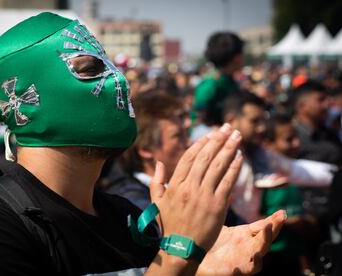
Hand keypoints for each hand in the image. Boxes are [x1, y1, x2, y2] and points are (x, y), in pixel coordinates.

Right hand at [150, 123, 242, 251]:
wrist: (180, 249)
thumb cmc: (168, 225)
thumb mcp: (156, 203)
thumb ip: (156, 181)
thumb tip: (159, 163)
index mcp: (175, 185)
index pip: (189, 157)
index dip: (201, 143)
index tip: (211, 133)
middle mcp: (189, 187)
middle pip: (205, 157)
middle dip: (218, 139)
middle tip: (228, 127)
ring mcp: (204, 196)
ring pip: (218, 166)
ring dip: (229, 149)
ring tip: (237, 136)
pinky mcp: (217, 206)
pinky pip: (227, 182)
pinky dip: (234, 168)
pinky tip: (239, 157)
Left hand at [196, 210, 285, 275]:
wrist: (201, 260)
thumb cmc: (212, 242)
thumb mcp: (220, 224)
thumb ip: (225, 209)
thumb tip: (227, 193)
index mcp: (246, 235)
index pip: (263, 226)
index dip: (274, 219)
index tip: (283, 212)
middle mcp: (249, 247)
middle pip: (266, 237)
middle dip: (274, 228)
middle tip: (280, 218)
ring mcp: (245, 259)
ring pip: (261, 252)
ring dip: (265, 243)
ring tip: (266, 232)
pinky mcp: (237, 270)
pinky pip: (249, 270)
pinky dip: (253, 265)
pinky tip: (254, 258)